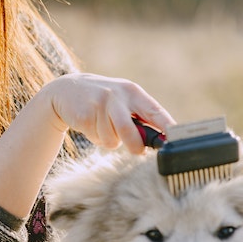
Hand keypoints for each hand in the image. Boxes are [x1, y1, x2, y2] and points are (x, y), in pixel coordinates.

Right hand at [42, 73, 175, 152]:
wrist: (66, 90)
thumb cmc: (104, 101)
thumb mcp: (123, 101)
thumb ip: (141, 117)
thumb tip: (161, 140)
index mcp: (132, 92)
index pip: (155, 111)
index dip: (166, 127)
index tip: (176, 140)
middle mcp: (117, 95)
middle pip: (130, 130)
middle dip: (134, 146)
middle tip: (136, 151)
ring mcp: (98, 104)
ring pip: (113, 140)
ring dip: (110, 141)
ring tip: (103, 126)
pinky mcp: (84, 115)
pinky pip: (97, 138)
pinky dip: (96, 138)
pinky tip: (90, 124)